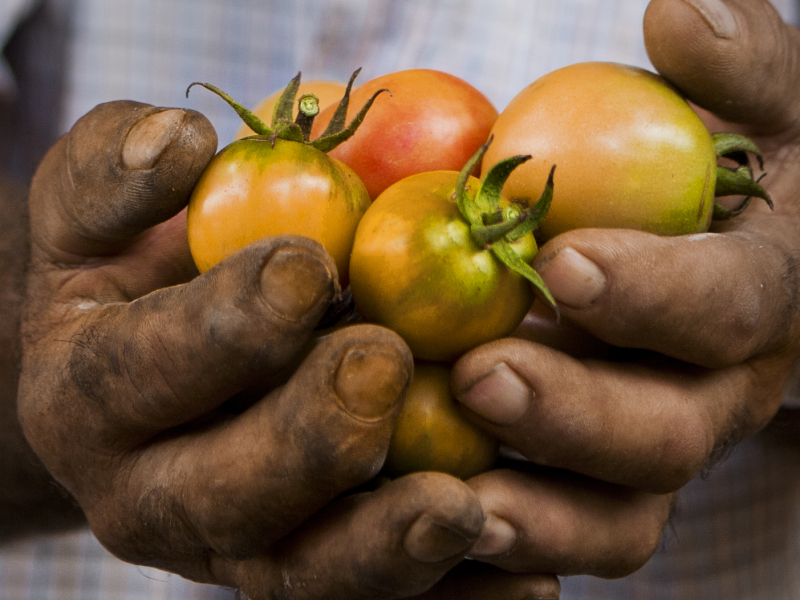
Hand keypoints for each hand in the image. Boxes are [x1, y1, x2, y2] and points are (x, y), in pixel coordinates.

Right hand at [16, 100, 558, 598]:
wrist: (134, 374)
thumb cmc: (126, 271)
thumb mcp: (91, 210)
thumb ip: (114, 176)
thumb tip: (178, 141)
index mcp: (90, 396)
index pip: (144, 367)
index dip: (223, 324)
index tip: (308, 266)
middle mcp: (153, 493)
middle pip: (224, 494)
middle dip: (307, 437)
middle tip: (381, 366)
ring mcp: (233, 546)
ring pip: (303, 574)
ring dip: (385, 550)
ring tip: (465, 511)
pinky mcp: (303, 567)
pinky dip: (448, 597)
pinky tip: (525, 582)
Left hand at [450, 0, 799, 577]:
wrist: (737, 254)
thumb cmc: (739, 173)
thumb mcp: (761, 107)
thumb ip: (738, 66)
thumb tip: (680, 11)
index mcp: (762, 294)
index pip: (729, 303)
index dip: (656, 291)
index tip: (566, 260)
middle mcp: (720, 389)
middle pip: (669, 431)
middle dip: (576, 413)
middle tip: (480, 378)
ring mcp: (665, 445)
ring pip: (623, 510)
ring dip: (541, 512)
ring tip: (454, 497)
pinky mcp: (612, 481)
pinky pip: (577, 533)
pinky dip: (519, 541)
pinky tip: (446, 523)